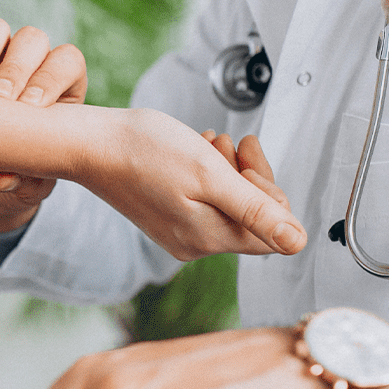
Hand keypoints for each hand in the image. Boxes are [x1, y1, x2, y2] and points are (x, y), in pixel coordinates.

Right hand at [0, 17, 86, 232]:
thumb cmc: (12, 181)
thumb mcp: (22, 189)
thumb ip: (20, 185)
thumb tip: (3, 181)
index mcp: (61, 90)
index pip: (66, 62)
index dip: (52, 79)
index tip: (31, 109)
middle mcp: (30, 65)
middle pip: (31, 41)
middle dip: (16, 69)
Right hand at [75, 109, 304, 257]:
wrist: (91, 145)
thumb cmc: (143, 152)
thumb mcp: (210, 174)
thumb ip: (256, 211)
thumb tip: (297, 243)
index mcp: (208, 238)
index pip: (272, 230)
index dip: (269, 189)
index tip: (247, 153)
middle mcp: (194, 244)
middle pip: (251, 218)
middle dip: (249, 176)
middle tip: (230, 144)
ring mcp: (178, 234)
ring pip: (228, 206)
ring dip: (228, 170)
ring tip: (209, 143)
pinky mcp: (166, 220)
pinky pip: (204, 203)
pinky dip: (207, 176)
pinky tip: (195, 153)